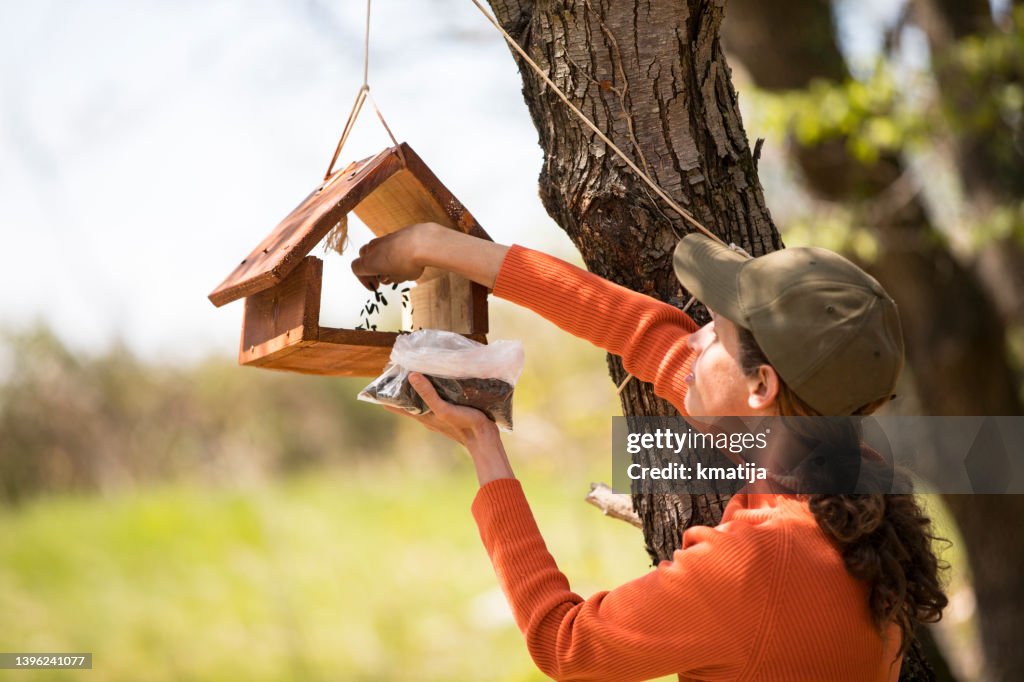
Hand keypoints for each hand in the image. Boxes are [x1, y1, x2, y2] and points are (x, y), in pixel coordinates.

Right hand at [351, 222, 438, 290]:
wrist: (423, 242)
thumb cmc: (409, 262)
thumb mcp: (399, 278)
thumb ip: (390, 278)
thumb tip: (389, 276)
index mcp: (369, 262)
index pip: (356, 269)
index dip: (364, 280)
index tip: (374, 286)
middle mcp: (372, 249)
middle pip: (364, 258)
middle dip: (371, 269)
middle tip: (383, 278)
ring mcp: (382, 239)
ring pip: (376, 250)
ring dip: (382, 261)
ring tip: (396, 270)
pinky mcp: (393, 234)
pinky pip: (387, 245)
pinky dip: (391, 253)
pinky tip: (404, 260)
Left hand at [382, 372, 513, 484]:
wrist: (483, 439)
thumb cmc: (462, 424)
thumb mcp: (443, 409)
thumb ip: (428, 394)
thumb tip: (412, 376)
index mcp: (420, 416)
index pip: (393, 406)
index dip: (386, 393)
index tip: (383, 377)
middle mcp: (425, 415)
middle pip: (405, 400)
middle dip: (400, 386)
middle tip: (397, 367)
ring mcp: (436, 413)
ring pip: (418, 398)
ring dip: (415, 386)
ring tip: (413, 368)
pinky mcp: (447, 410)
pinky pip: (432, 397)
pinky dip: (429, 388)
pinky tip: (435, 379)